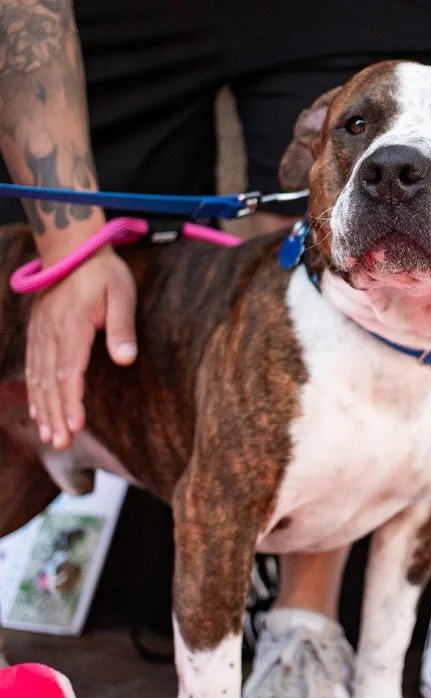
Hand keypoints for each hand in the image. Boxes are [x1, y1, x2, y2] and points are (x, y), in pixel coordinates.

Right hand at [26, 247, 136, 449]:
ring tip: (50, 436)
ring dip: (43, 408)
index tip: (74, 427)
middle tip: (60, 444)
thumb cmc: (104, 272)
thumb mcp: (122, 294)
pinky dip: (33, 391)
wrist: (73, 248)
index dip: (71, 401)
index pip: (69, 372)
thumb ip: (122, 327)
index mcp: (71, 327)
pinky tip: (36, 409)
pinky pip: (32, 366)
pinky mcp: (38, 331)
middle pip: (50, 382)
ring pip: (37, 377)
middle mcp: (50, 333)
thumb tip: (126, 359)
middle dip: (55, 414)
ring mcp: (40, 333)